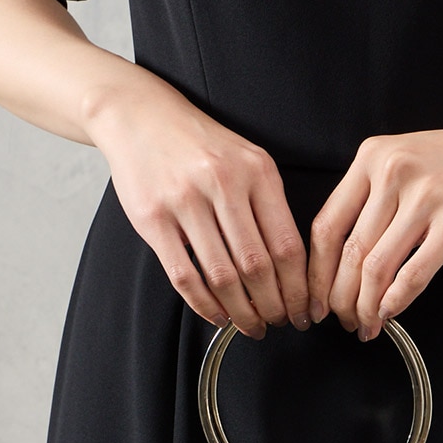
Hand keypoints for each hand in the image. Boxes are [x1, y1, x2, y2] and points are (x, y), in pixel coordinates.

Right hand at [88, 67, 310, 337]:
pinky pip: (185, 275)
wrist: (140, 115)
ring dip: (241, 312)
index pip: (287, 245)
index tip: (302, 311)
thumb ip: (270, 207)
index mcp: (257, 171)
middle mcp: (223, 183)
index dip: (298, 289)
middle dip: (273, 306)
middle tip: (279, 324)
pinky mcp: (153, 218)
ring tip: (252, 326)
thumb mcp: (248, 160)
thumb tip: (293, 272)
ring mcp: (185, 201)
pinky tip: (217, 315)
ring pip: (222, 276)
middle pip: (258, 266)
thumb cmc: (201, 146)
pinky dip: (204, 304)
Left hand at [307, 106, 442, 339]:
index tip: (314, 299)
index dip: (316, 273)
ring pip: (375, 268)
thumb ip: (374, 196)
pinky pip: (412, 275)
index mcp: (372, 157)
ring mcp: (424, 198)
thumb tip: (344, 255)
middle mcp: (392, 173)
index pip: (326, 225)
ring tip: (365, 324)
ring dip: (365, 307)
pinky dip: (395, 302)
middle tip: (341, 321)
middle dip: (339, 299)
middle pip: (347, 253)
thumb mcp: (410, 160)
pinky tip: (390, 315)